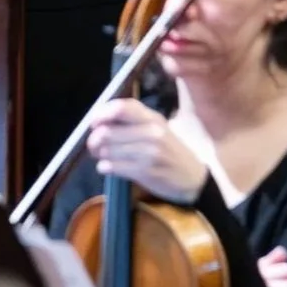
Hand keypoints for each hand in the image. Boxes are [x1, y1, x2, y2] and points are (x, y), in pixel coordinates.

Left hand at [84, 96, 205, 203]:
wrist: (193, 178)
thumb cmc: (170, 150)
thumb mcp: (156, 128)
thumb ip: (132, 121)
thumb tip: (99, 120)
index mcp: (152, 118)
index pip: (121, 108)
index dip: (101, 114)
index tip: (93, 123)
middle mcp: (151, 132)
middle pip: (108, 131)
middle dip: (94, 140)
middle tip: (93, 145)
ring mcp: (149, 152)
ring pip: (108, 150)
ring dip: (100, 155)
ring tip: (102, 157)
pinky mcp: (146, 171)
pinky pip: (114, 167)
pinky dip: (104, 167)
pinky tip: (107, 167)